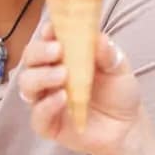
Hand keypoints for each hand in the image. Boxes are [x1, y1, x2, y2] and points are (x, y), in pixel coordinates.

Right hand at [18, 23, 142, 154]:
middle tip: (58, 52)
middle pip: (30, 57)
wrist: (127, 126)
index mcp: (65, 54)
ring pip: (27, 84)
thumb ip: (108, 53)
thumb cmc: (118, 90)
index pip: (47, 38)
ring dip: (41, 77)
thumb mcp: (119, 67)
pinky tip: (62, 99)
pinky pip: (37, 115)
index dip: (47, 31)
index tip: (53, 29)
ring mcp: (47, 98)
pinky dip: (46, 106)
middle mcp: (50, 73)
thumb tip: (100, 38)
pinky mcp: (48, 123)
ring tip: (63, 75)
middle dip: (40, 52)